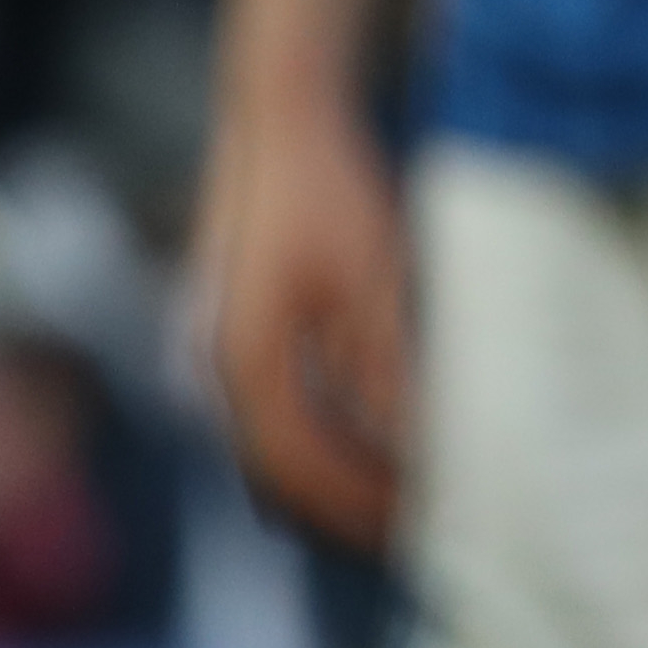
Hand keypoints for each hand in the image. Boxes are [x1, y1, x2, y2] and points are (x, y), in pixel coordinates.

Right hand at [193, 82, 410, 546]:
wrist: (281, 118)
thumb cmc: (328, 189)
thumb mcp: (375, 280)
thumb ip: (389, 368)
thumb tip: (415, 448)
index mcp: (246, 361)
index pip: (301, 468)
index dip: (360, 505)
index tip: (422, 529)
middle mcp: (221, 367)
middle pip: (283, 469)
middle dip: (351, 504)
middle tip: (426, 528)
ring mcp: (225, 350)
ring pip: (283, 443)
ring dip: (342, 474)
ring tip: (416, 493)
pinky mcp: (244, 332)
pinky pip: (285, 409)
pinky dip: (332, 436)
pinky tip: (385, 439)